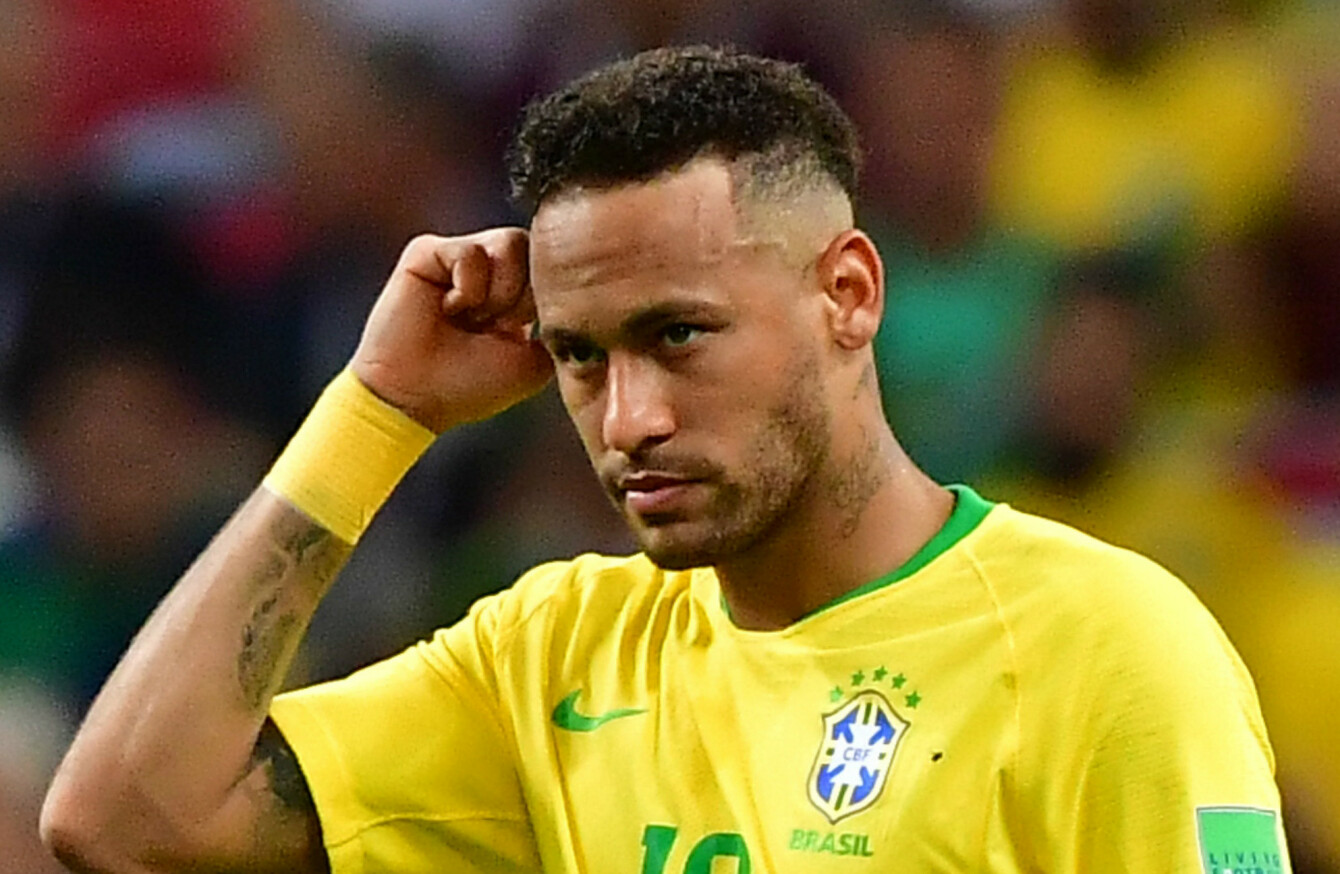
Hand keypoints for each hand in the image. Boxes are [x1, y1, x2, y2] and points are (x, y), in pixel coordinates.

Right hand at [350, 229, 553, 431]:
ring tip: (473, 319)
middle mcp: (488, 269)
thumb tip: (573, 293)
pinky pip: (471, 251)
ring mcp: (459, 257)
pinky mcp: (427, 252)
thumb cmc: (470, 385)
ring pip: (510, 243)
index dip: (546, 299)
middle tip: (497, 328)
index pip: (550, 267)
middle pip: (535, 249)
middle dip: (524, 296)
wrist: (416, 397)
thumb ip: (559, 323)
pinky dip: (469, 287)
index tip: (522, 334)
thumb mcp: (535, 360)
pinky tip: (450, 310)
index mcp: (515, 292)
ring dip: (500, 292)